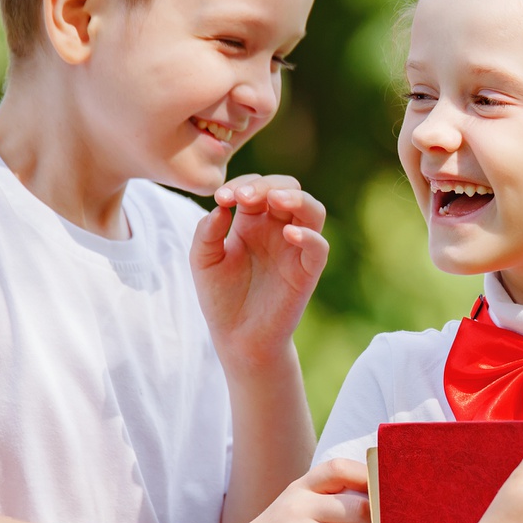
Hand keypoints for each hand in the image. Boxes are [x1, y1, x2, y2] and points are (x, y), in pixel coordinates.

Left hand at [192, 175, 327, 372]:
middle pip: (288, 188)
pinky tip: (288, 234)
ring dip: (296, 198)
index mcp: (252, 222)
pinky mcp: (307, 272)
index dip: (241, 184)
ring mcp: (295, 249)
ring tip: (274, 199)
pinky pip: (319, 247)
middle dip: (267, 184)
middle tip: (243, 196)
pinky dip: (309, 236)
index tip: (221, 197)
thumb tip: (221, 206)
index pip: (256, 186)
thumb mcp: (203, 260)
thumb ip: (207, 231)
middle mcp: (277, 229)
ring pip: (312, 210)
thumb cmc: (220, 297)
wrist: (236, 338)